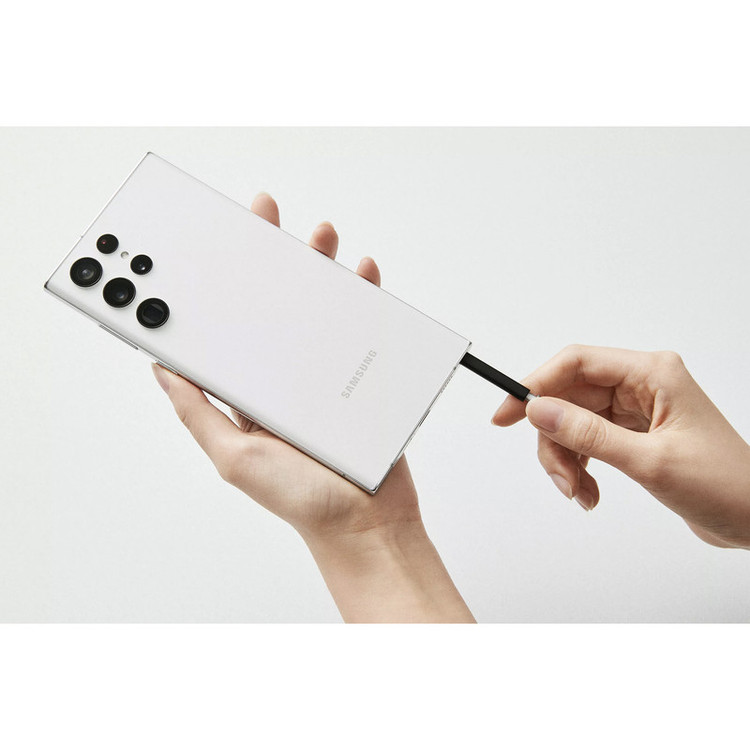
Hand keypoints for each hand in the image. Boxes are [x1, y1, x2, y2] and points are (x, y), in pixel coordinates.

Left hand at [152, 193, 473, 620]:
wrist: (369, 523)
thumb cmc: (301, 499)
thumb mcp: (236, 458)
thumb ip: (200, 414)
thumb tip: (162, 369)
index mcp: (250, 394)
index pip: (228, 330)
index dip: (217, 288)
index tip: (209, 247)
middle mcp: (285, 379)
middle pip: (275, 307)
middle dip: (270, 260)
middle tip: (264, 218)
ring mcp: (325, 375)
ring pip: (321, 310)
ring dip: (320, 269)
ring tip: (320, 237)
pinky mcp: (363, 378)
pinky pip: (364, 329)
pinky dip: (365, 298)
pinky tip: (363, 275)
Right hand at [492, 345, 749, 548]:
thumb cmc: (725, 485)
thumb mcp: (650, 461)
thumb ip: (589, 435)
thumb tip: (537, 409)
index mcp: (652, 374)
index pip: (576, 363)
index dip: (535, 385)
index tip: (506, 414)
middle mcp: (642, 385)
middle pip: (569, 398)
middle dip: (555, 441)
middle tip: (560, 478)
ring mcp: (637, 410)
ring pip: (574, 423)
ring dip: (567, 460)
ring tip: (580, 492)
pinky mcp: (634, 434)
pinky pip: (588, 441)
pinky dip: (581, 467)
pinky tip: (590, 491)